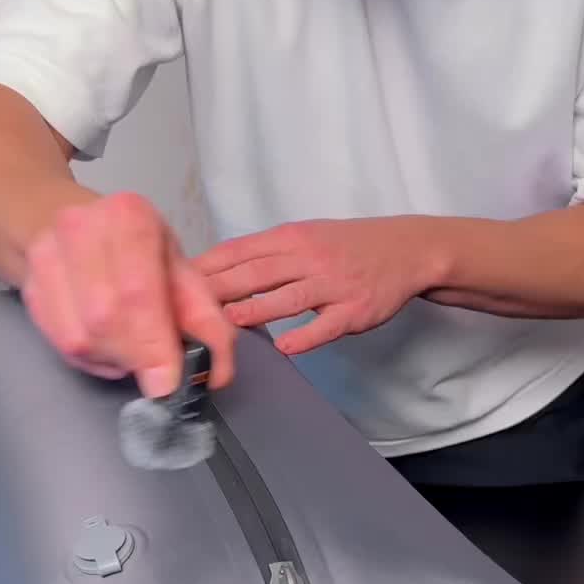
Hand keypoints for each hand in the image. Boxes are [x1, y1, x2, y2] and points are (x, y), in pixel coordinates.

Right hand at [22, 191, 234, 394]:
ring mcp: (45, 258)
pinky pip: (61, 344)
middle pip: (106, 320)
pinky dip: (91, 358)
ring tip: (131, 349)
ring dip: (113, 359)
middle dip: (137, 357)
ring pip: (80, 338)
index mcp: (128, 217)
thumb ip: (202, 314)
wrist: (62, 221)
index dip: (154, 345)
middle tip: (157, 375)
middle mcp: (80, 230)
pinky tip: (106, 345)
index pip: (138, 292)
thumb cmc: (130, 246)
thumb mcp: (177, 266)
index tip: (167, 383)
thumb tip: (216, 370)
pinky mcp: (30, 288)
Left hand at [195, 217, 444, 356]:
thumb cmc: (348, 246)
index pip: (240, 250)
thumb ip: (263, 255)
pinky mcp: (354, 310)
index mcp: (291, 238)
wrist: (408, 249)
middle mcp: (309, 258)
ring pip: (288, 297)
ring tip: (225, 324)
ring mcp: (333, 284)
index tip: (175, 282)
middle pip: (256, 273)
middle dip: (219, 289)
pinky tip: (285, 346)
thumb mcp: (304, 237)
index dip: (207, 267)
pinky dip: (305, 336)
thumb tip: (214, 271)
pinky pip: (327, 325)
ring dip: (255, 310)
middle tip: (184, 308)